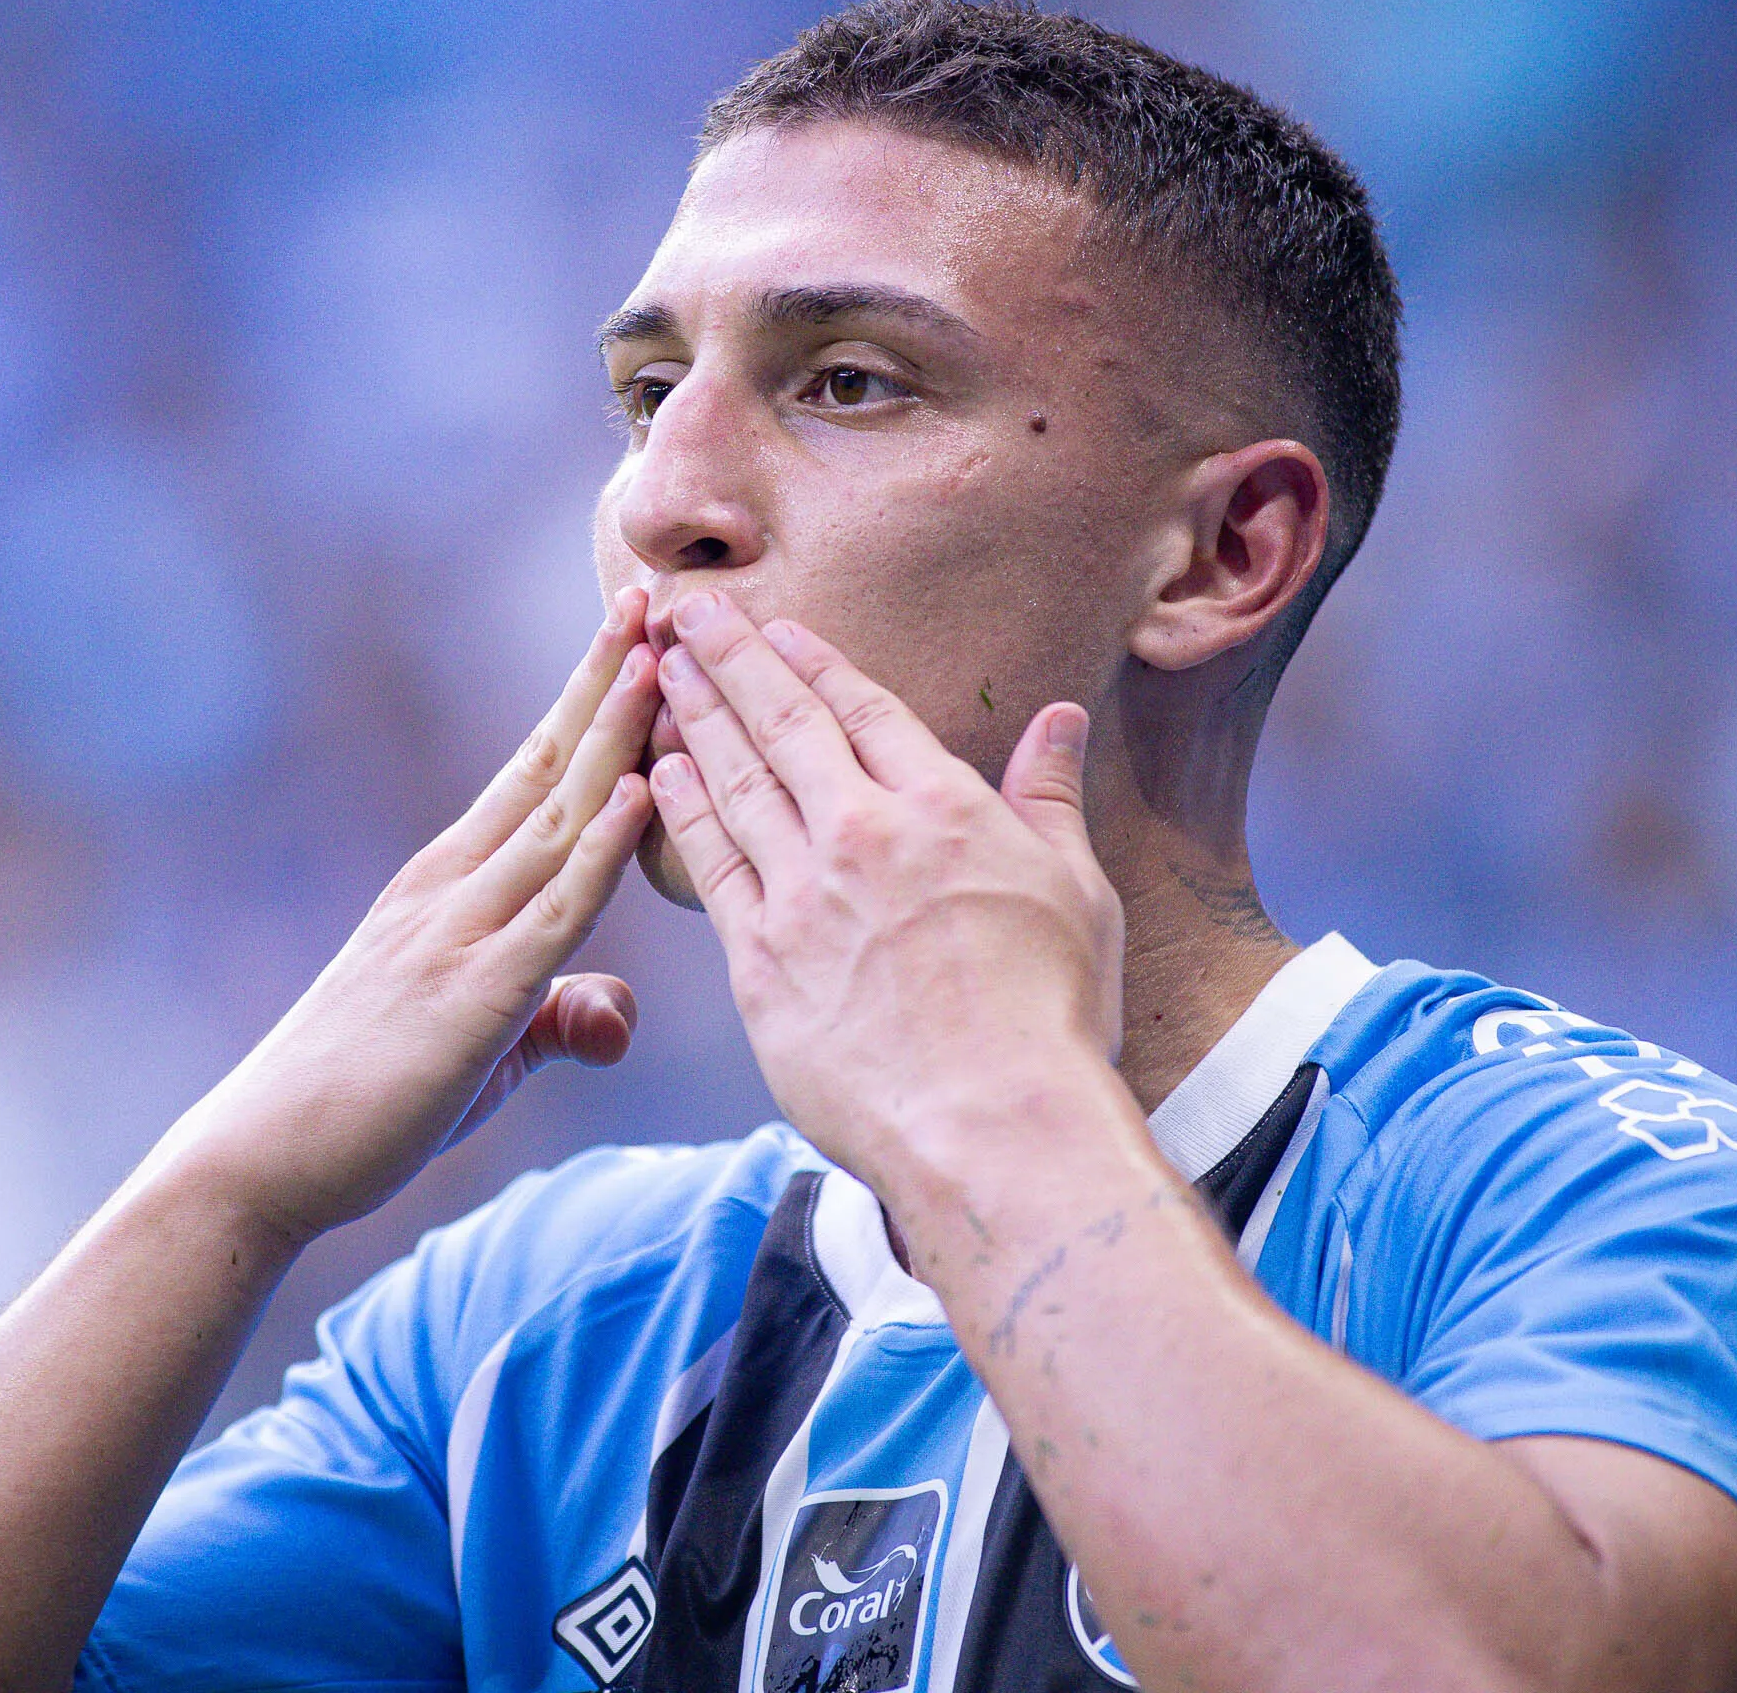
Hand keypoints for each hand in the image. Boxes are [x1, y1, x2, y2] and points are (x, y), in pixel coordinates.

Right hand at [166, 591, 661, 1246]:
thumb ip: (555, 1017)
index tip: (633, 634)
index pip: (533, 773)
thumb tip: (612, 1014)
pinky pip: (554, 912)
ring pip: (556, 817)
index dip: (587, 703)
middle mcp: (451, 888)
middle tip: (652, 597)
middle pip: (546, 766)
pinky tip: (641, 795)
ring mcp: (458, 935)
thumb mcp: (481, 1047)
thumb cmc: (363, 1102)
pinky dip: (600, 848)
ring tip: (659, 657)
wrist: (262, 1156)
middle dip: (604, 681)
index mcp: (447, 885)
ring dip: (614, 736)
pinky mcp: (473, 999)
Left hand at [645, 593, 1122, 1189]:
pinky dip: (681, 809)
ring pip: (734, 782)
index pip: (863, 710)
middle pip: (782, 725)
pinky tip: (659, 773)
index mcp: (941, 809)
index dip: (812, 661)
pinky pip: (710, 865)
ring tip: (659, 669)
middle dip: (730, 660)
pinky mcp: (759, 960)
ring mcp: (801, 895)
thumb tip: (1060, 718)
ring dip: (692, 717)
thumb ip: (1049, 797)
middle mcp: (861, 835)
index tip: (773, 625)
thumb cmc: (1051, 1018)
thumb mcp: (1077, 891)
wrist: (991, 1125)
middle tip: (687, 612)